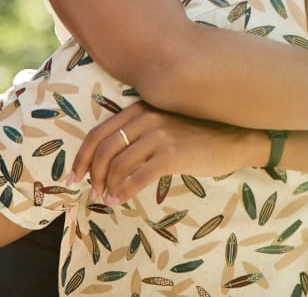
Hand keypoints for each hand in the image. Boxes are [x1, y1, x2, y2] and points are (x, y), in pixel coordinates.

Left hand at [69, 103, 263, 204]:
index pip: (99, 132)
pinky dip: (124, 192)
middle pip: (105, 149)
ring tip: (108, 199)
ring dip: (108, 187)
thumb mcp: (164, 124)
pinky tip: (121, 200)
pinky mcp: (173, 153)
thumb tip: (107, 161)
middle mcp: (147, 116)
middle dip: (93, 175)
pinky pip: (138, 177)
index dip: (82, 157)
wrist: (233, 139)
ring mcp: (160, 134)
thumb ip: (139, 132)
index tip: (73, 177)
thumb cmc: (197, 134)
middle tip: (93, 193)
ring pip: (119, 165)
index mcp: (141, 107)